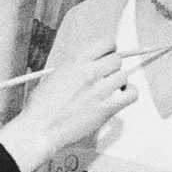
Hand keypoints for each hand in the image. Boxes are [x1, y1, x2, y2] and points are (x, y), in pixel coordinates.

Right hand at [0, 39, 137, 171]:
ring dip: (119, 81)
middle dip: (113, 66)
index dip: (109, 50)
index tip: (107, 55)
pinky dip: (129, 94)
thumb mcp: (54, 75)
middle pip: (117, 59)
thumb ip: (74, 67)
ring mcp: (99, 89)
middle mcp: (89, 71)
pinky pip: (131, 94)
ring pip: (124, 75)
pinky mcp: (106, 107)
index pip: (106, 43)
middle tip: (108, 75)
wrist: (40, 128)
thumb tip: (90, 65)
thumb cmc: (42, 106)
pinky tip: (120, 97)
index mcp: (75, 60)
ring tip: (111, 88)